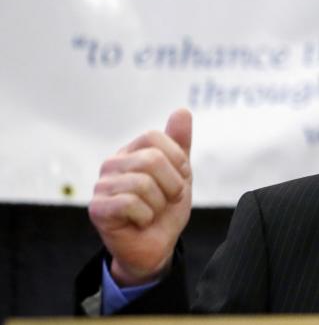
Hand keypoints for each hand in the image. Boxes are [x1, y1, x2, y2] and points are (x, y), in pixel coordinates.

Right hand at [88, 109, 192, 285]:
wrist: (156, 246)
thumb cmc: (165, 208)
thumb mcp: (180, 173)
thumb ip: (180, 143)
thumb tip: (182, 110)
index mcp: (131, 152)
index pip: (154, 137)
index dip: (176, 159)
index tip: (178, 178)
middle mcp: (112, 164)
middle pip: (151, 159)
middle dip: (172, 184)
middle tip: (167, 199)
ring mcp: (101, 186)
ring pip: (143, 183)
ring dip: (159, 203)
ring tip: (153, 212)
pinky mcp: (97, 208)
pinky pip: (130, 203)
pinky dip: (145, 216)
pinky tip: (140, 221)